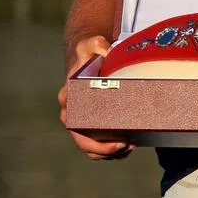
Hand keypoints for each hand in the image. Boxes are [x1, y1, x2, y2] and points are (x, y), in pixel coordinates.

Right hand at [59, 35, 133, 159]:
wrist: (89, 56)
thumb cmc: (90, 53)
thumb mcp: (92, 45)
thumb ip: (97, 45)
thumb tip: (106, 52)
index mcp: (69, 97)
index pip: (73, 123)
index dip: (92, 139)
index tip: (116, 140)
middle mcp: (71, 112)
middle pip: (81, 141)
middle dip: (102, 150)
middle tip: (125, 146)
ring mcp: (81, 119)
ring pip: (88, 146)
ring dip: (107, 153)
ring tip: (128, 148)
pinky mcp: (91, 121)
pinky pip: (96, 143)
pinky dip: (109, 150)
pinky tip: (126, 147)